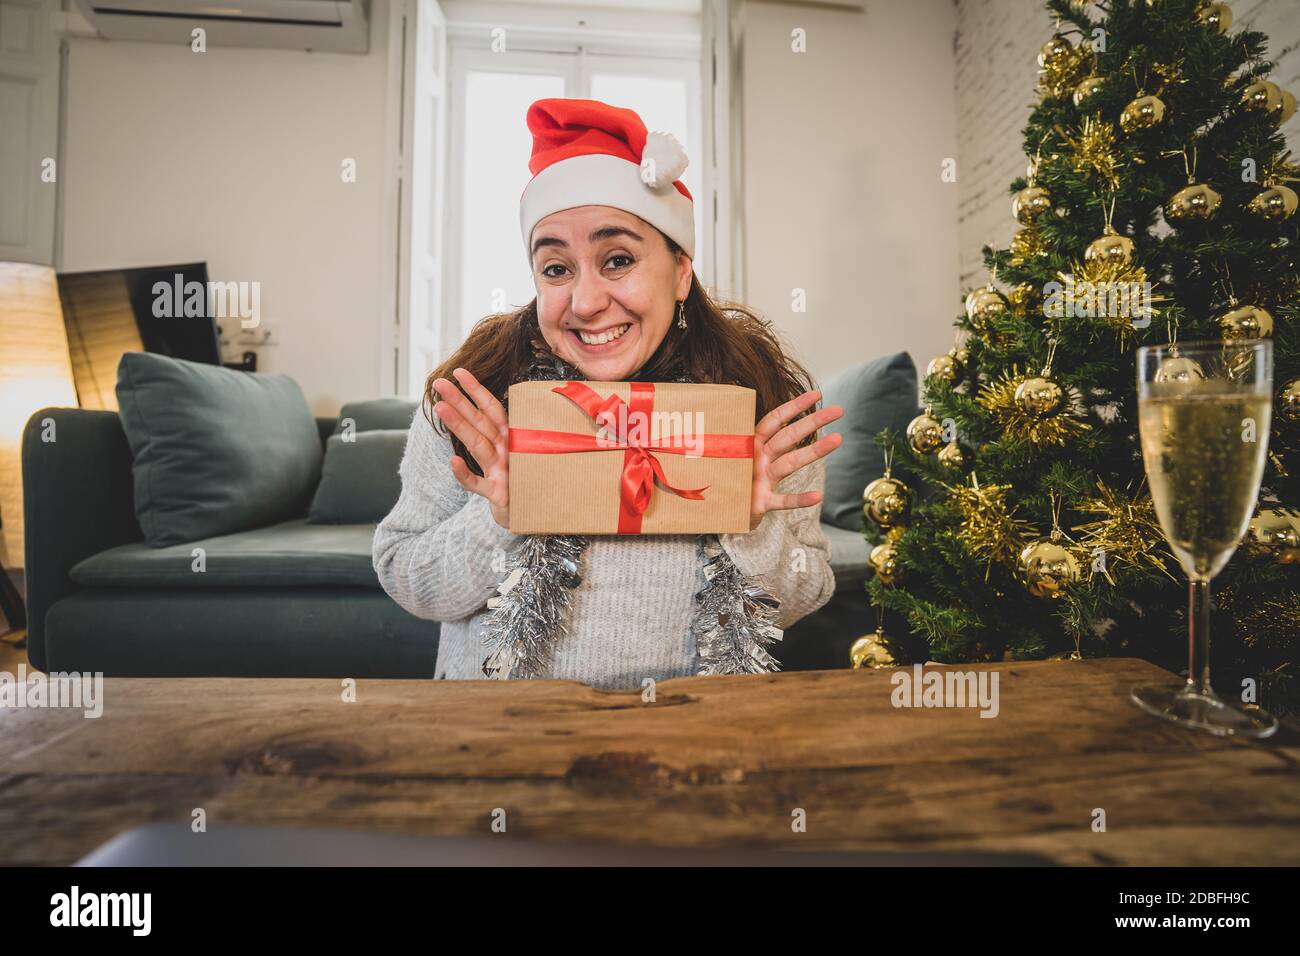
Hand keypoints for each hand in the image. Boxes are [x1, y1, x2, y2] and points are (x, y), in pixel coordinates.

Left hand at [431, 368, 509, 529]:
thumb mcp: (513, 454)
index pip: (492, 409)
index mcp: (511, 439)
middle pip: (481, 422)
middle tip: (439, 384)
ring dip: (460, 426)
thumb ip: (498, 433)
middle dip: (460, 401)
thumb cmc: (520, 480)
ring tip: (440, 408)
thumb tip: (482, 409)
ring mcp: (504, 472)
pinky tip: (452, 462)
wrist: (534, 514)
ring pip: (479, 446)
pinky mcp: (500, 495)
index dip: (476, 390)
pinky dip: (466, 475)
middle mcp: (508, 451)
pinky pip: (479, 485)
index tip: (458, 372)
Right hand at [747, 390, 843, 530]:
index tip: (817, 394)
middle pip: (787, 436)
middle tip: (838, 411)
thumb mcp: (744, 456)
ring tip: (838, 439)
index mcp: (751, 444)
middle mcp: (755, 458)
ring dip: (814, 451)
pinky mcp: (759, 503)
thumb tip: (784, 423)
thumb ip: (762, 442)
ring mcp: (757, 480)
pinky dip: (799, 499)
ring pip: (789, 463)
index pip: (775, 420)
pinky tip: (818, 496)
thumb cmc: (734, 479)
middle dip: (812, 422)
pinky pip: (782, 501)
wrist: (715, 510)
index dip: (795, 406)